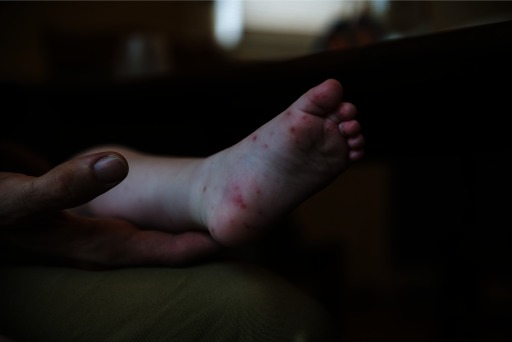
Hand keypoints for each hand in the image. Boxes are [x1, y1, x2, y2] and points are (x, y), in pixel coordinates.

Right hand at [0, 151, 220, 268]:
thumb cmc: (1, 208)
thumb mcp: (23, 196)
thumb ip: (67, 183)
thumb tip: (114, 165)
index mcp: (98, 245)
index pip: (159, 251)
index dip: (196, 246)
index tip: (231, 237)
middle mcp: (108, 246)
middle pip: (167, 249)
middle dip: (202, 240)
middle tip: (244, 226)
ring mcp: (106, 236)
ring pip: (158, 238)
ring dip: (187, 229)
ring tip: (221, 216)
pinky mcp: (101, 223)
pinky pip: (143, 226)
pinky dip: (166, 219)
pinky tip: (178, 206)